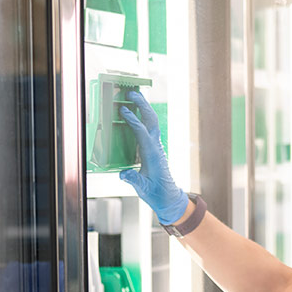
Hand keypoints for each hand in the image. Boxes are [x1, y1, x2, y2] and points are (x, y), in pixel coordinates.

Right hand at [119, 91, 188, 223]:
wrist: (168, 198)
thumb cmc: (156, 194)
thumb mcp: (143, 188)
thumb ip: (134, 180)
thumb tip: (123, 174)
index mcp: (153, 155)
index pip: (142, 133)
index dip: (133, 121)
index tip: (123, 110)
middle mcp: (156, 147)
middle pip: (151, 120)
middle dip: (142, 105)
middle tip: (131, 93)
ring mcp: (156, 146)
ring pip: (152, 121)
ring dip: (144, 107)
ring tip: (133, 96)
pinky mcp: (153, 148)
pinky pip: (149, 128)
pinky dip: (143, 116)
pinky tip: (135, 111)